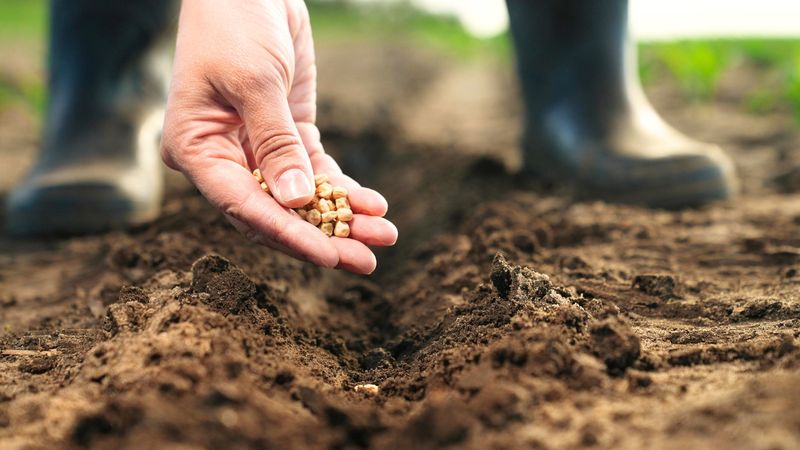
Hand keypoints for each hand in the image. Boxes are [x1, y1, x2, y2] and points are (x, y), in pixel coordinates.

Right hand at [160, 0, 396, 273]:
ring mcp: (257, 149)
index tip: (329, 256)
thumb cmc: (234, 23)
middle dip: (323, 238)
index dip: (288, 234)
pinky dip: (343, 190)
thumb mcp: (255, 80)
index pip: (243, 207)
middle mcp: (224, 158)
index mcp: (197, 149)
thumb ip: (277, 143)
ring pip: (300, 199)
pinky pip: (316, 172)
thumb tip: (299, 201)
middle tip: (366, 263)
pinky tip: (373, 205)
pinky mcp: (287, 136)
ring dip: (342, 219)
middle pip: (274, 213)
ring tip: (383, 237)